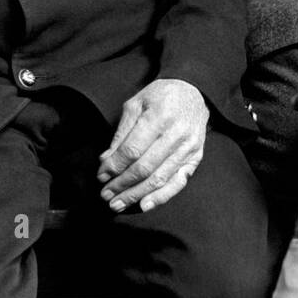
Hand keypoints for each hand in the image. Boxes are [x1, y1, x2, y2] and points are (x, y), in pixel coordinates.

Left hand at [97, 79, 208, 213]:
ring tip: (118, 204)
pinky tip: (145, 205)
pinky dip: (161, 197)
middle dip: (122, 184)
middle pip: (144, 168)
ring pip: (159, 178)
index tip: (101, 175)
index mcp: (160, 116)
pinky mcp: (196, 157)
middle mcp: (177, 133)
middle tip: (106, 195)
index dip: (114, 166)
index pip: (133, 149)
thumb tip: (106, 160)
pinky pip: (178, 182)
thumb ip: (121, 133)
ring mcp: (189, 148)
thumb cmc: (161, 96)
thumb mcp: (136, 104)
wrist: (193, 92)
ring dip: (136, 194)